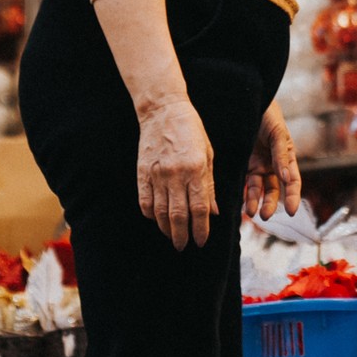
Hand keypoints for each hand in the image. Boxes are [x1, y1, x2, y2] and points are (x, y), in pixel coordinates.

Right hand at [136, 95, 214, 249]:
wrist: (163, 110)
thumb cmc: (191, 130)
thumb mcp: (208, 154)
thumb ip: (209, 185)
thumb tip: (214, 212)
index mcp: (196, 169)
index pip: (199, 209)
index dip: (201, 229)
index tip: (201, 241)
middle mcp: (175, 174)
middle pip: (178, 215)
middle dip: (182, 235)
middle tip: (184, 246)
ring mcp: (156, 174)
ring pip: (160, 212)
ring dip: (166, 229)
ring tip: (172, 237)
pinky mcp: (142, 172)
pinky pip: (145, 200)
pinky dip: (150, 214)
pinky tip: (156, 220)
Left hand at [245, 104, 302, 221]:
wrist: (248, 102)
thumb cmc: (268, 114)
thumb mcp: (277, 132)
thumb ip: (281, 155)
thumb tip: (287, 178)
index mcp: (287, 157)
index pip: (292, 181)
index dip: (293, 197)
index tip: (292, 211)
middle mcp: (273, 164)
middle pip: (275, 189)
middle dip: (271, 204)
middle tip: (265, 216)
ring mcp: (258, 165)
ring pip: (258, 189)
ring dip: (256, 201)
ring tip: (251, 213)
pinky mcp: (244, 164)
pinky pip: (244, 182)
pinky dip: (244, 193)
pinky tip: (241, 203)